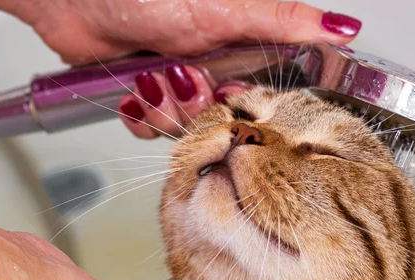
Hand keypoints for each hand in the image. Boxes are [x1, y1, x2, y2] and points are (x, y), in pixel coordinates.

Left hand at [0, 0, 360, 138]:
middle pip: (223, 119)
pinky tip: (131, 93)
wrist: (72, 1)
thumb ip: (282, 20)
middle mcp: (211, 68)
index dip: (246, 106)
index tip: (229, 99)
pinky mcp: (147, 97)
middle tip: (182, 80)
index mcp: (239, 46)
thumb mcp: (223, 8)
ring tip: (148, 79)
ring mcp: (178, 85)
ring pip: (186, 129)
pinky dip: (139, 117)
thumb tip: (341, 28)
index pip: (263, 95)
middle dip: (196, 110)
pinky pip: (152, 131)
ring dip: (163, 112)